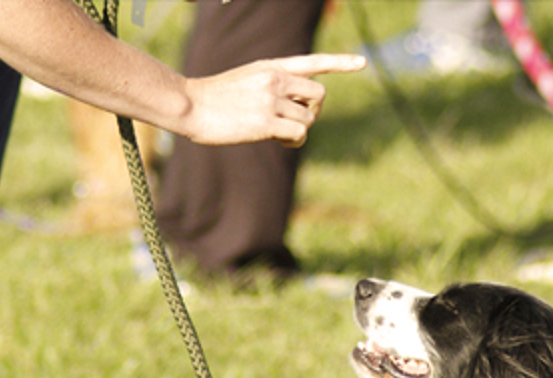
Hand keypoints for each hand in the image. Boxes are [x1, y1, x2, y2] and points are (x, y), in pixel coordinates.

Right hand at [180, 54, 366, 146]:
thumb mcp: (247, 80)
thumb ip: (273, 87)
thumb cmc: (214, 97)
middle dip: (313, 111)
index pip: (313, 62)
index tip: (363, 62)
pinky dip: (294, 140)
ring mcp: (271, 100)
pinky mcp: (265, 122)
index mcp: (271, 67)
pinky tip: (279, 140)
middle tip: (296, 120)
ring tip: (279, 133)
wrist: (189, 105)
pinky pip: (298, 134)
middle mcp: (275, 80)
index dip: (340, 63)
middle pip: (318, 96)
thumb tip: (297, 111)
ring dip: (299, 130)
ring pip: (308, 119)